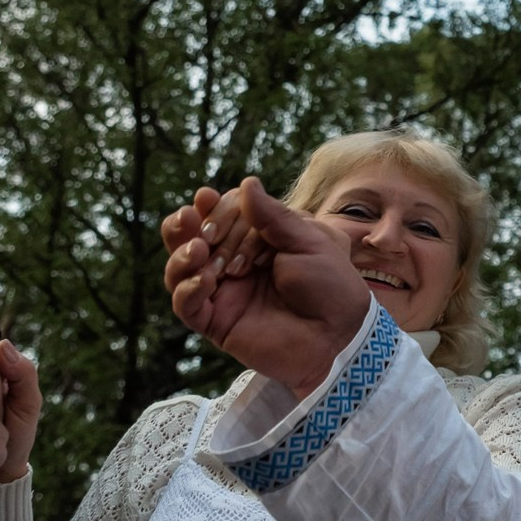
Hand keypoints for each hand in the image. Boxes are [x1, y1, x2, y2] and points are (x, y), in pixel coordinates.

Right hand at [163, 176, 368, 398]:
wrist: (339, 337)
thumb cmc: (331, 287)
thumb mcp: (309, 241)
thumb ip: (274, 216)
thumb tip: (246, 183)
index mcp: (260, 240)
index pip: (223, 214)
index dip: (219, 210)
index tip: (214, 203)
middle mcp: (237, 263)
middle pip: (194, 237)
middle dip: (197, 229)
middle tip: (208, 235)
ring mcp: (225, 292)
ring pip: (181, 268)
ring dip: (182, 255)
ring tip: (198, 250)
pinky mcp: (217, 321)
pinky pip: (186, 304)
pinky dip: (188, 289)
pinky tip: (204, 280)